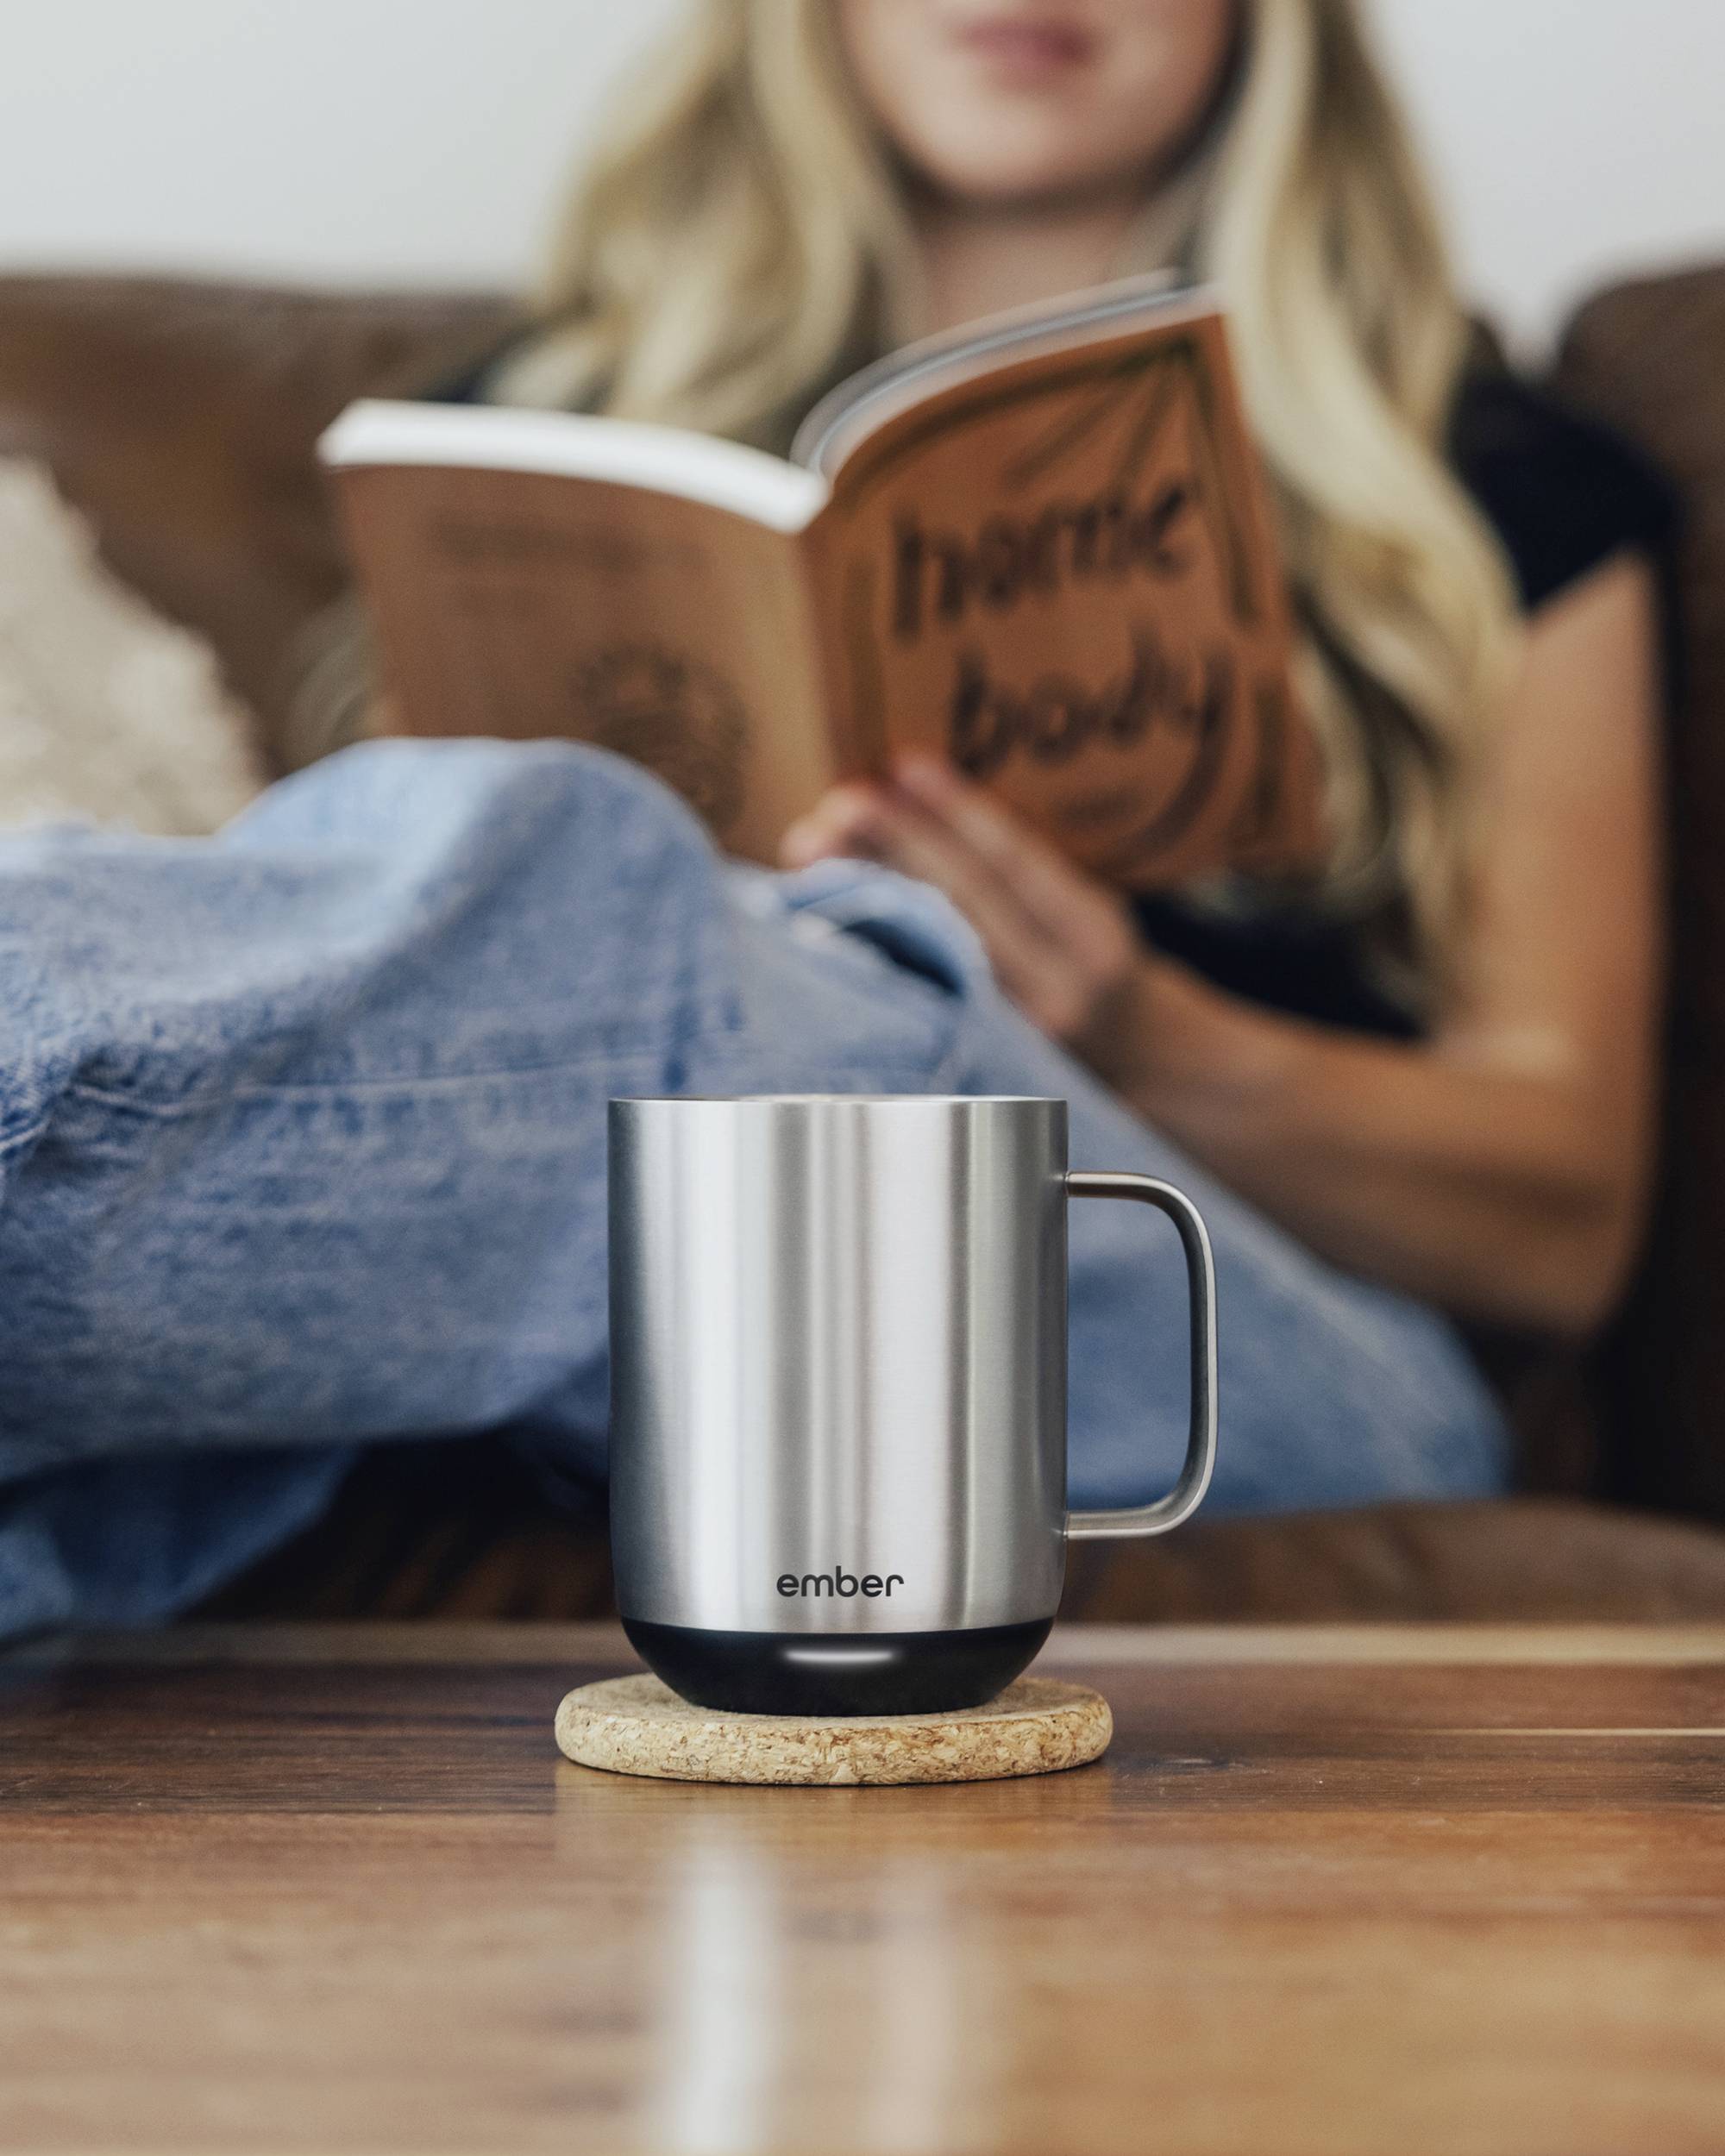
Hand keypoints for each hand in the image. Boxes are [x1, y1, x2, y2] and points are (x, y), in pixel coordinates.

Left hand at [782, 754, 1144, 1066]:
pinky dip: (866, 946)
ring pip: (929, 953)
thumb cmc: (1089, 962)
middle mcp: (1057, 991)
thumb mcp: (1085, 912)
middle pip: (964, 907)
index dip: (958, 813)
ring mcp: (1011, 1037)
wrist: (1129, 1057)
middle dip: (897, 846)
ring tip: (812, 844)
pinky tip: (822, 912)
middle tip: (841, 802)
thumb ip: (1021, 874)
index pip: (1016, 867)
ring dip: (864, 892)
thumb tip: (915, 790)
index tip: (902, 765)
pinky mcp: (972, 1063)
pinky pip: (912, 994)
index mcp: (1092, 939)